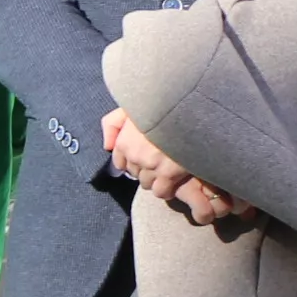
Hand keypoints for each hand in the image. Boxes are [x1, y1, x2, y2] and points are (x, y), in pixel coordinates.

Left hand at [99, 108, 243, 223]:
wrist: (188, 109)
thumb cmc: (161, 105)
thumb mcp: (131, 107)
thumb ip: (114, 123)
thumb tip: (108, 146)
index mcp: (124, 141)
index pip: (120, 162)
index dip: (132, 161)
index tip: (144, 158)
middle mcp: (134, 156)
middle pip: (135, 173)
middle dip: (145, 170)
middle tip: (160, 162)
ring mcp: (150, 166)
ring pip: (147, 183)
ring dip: (156, 180)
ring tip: (168, 171)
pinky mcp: (169, 174)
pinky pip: (162, 192)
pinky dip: (167, 190)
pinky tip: (174, 182)